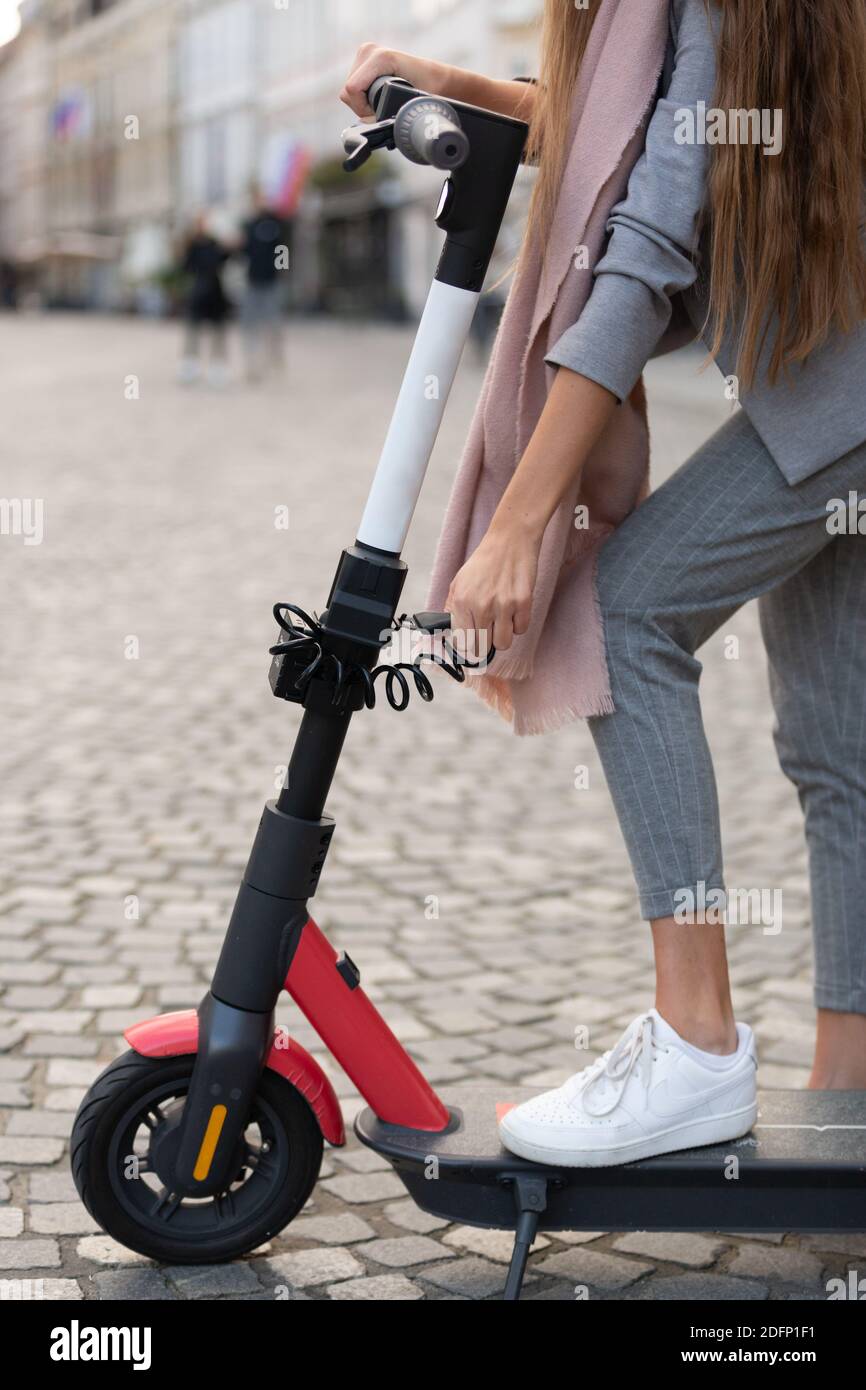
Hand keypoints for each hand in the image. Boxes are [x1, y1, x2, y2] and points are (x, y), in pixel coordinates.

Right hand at [340, 44, 450, 119]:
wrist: (435, 77)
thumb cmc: (429, 91)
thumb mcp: (411, 105)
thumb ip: (388, 115)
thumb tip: (366, 123)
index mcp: (381, 58)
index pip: (352, 89)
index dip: (362, 110)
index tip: (379, 115)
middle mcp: (370, 51)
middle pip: (348, 91)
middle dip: (362, 108)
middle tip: (382, 111)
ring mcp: (365, 53)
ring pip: (348, 90)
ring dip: (362, 104)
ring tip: (381, 103)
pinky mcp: (363, 58)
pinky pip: (352, 86)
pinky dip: (361, 98)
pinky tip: (377, 97)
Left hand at [446, 525, 538, 656]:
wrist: (510, 540)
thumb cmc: (485, 560)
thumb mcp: (459, 581)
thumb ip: (453, 608)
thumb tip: (452, 631)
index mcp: (461, 601)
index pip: (462, 642)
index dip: (468, 645)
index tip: (472, 642)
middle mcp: (481, 606)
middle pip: (482, 647)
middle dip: (485, 643)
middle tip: (488, 631)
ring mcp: (503, 605)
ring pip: (503, 644)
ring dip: (502, 636)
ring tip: (502, 621)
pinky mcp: (523, 603)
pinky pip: (521, 630)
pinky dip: (518, 624)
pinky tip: (514, 611)